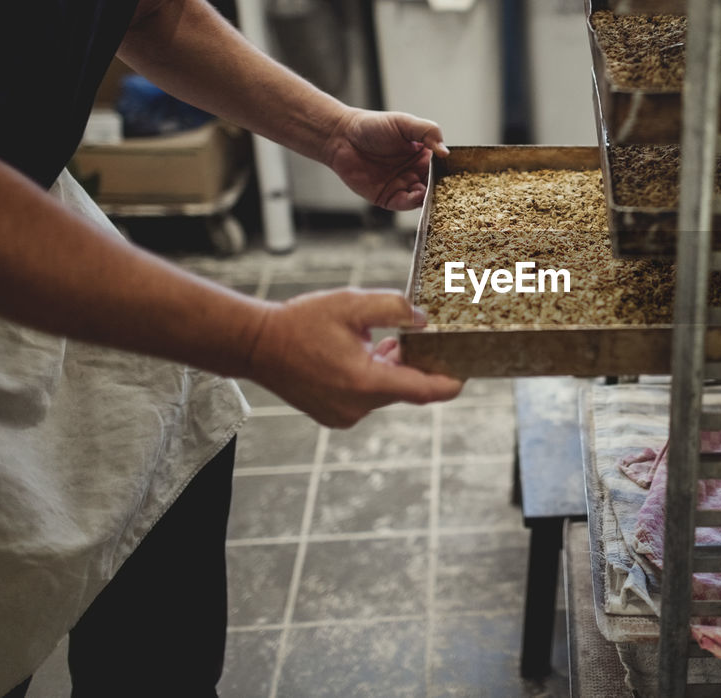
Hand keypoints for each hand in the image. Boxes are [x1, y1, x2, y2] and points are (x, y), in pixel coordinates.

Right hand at [247, 288, 462, 427]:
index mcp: (365, 383)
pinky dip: (373, 377)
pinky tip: (364, 353)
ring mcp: (343, 415)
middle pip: (404, 388)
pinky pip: (367, 397)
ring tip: (382, 340)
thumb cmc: (299, 324)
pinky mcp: (334, 415)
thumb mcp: (351, 305)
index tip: (466, 373)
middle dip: (415, 364)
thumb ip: (394, 308)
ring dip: (392, 368)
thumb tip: (423, 320)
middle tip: (419, 338)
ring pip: (385, 392)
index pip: (423, 391)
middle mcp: (356, 407)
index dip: (449, 383)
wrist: (254, 345)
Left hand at [325, 108, 448, 210]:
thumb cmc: (372, 126)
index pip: (443, 167)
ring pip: (423, 197)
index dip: (451, 171)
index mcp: (423, 155)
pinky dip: (414, 202)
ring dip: (430, 197)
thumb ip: (427, 132)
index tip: (460, 174)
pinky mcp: (388, 198)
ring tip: (435, 193)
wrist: (341, 137)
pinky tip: (418, 195)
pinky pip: (405, 204)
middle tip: (451, 190)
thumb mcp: (404, 123)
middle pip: (436, 185)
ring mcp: (402, 186)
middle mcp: (415, 172)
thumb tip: (446, 152)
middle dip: (443, 189)